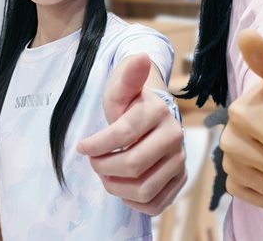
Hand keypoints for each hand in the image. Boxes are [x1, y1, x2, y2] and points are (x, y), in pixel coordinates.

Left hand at [77, 53, 186, 215]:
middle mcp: (175, 136)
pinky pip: (155, 204)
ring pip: (144, 188)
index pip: (124, 134)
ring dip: (115, 187)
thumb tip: (141, 58)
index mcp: (159, 112)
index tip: (82, 147)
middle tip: (94, 162)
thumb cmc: (129, 104)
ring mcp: (180, 160)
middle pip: (133, 164)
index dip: (97, 144)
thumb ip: (128, 76)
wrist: (150, 117)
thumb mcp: (121, 89)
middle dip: (104, 167)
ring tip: (106, 174)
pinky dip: (133, 202)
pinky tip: (123, 186)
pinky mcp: (180, 179)